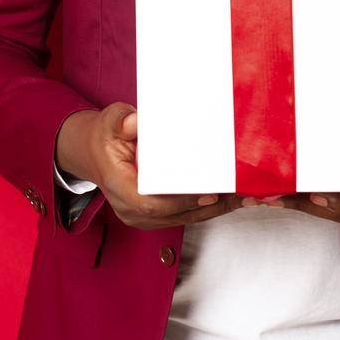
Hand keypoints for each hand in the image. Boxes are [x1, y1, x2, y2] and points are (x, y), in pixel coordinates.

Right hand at [55, 102, 243, 229]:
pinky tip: (230, 199)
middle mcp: (129, 208)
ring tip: (246, 197)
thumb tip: (137, 122)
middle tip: (242, 195)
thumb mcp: (111, 121)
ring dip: (215, 209)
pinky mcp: (153, 216)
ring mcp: (141, 216)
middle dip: (211, 206)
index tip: (210, 195)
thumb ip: (124, 122)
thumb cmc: (106, 135)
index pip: (152, 203)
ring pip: (183, 218)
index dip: (182, 202)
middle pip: (175, 214)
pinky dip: (206, 208)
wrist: (94, 152)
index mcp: (119, 187)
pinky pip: (183, 216)